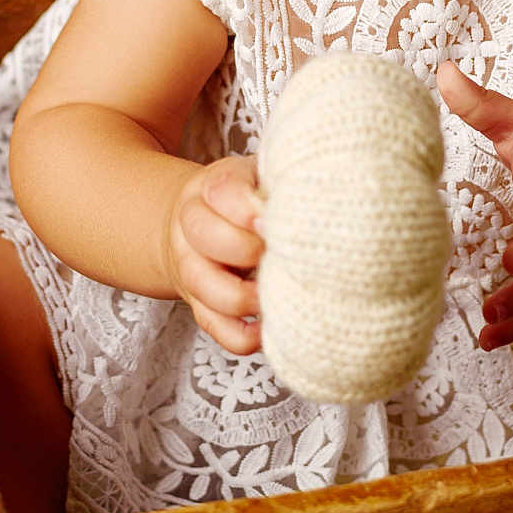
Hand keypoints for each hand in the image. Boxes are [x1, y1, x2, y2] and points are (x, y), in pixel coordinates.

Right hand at [163, 155, 264, 354]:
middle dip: (248, 248)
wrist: (195, 227)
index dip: (250, 208)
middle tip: (282, 252)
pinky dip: (245, 335)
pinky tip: (271, 324)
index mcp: (209, 187)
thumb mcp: (257, 177)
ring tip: (279, 290)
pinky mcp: (199, 306)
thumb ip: (280, 182)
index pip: (222, 191)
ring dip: (246, 296)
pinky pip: (216, 328)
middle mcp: (190, 226)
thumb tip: (321, 196)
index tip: (275, 220)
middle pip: (205, 235)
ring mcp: (190, 268)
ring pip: (204, 285)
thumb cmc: (242, 201)